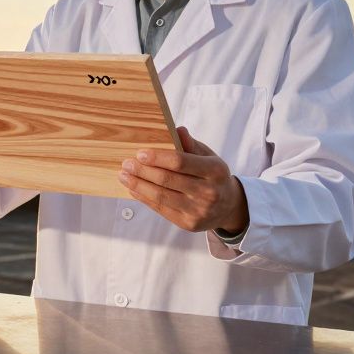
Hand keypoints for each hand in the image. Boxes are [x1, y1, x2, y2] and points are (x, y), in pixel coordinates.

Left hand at [117, 126, 248, 233]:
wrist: (228, 207)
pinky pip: (161, 209)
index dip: (158, 158)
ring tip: (124, 176)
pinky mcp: (188, 224)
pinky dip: (144, 198)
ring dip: (138, 185)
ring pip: (161, 196)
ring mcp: (198, 210)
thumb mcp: (208, 157)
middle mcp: (208, 192)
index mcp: (215, 171)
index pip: (181, 162)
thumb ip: (191, 144)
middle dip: (143, 171)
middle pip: (167, 180)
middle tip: (127, 164)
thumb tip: (178, 129)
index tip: (140, 153)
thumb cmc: (213, 176)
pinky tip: (134, 189)